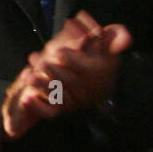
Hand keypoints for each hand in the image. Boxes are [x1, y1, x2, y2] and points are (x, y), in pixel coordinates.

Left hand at [1, 11, 132, 139]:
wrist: (96, 84)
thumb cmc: (100, 58)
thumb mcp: (109, 45)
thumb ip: (116, 39)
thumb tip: (126, 38)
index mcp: (97, 74)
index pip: (85, 69)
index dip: (72, 60)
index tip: (59, 52)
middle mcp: (85, 90)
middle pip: (68, 82)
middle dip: (53, 71)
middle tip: (41, 63)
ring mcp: (72, 101)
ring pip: (57, 95)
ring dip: (42, 86)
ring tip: (28, 75)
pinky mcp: (60, 108)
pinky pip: (49, 112)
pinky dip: (37, 107)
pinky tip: (27, 98)